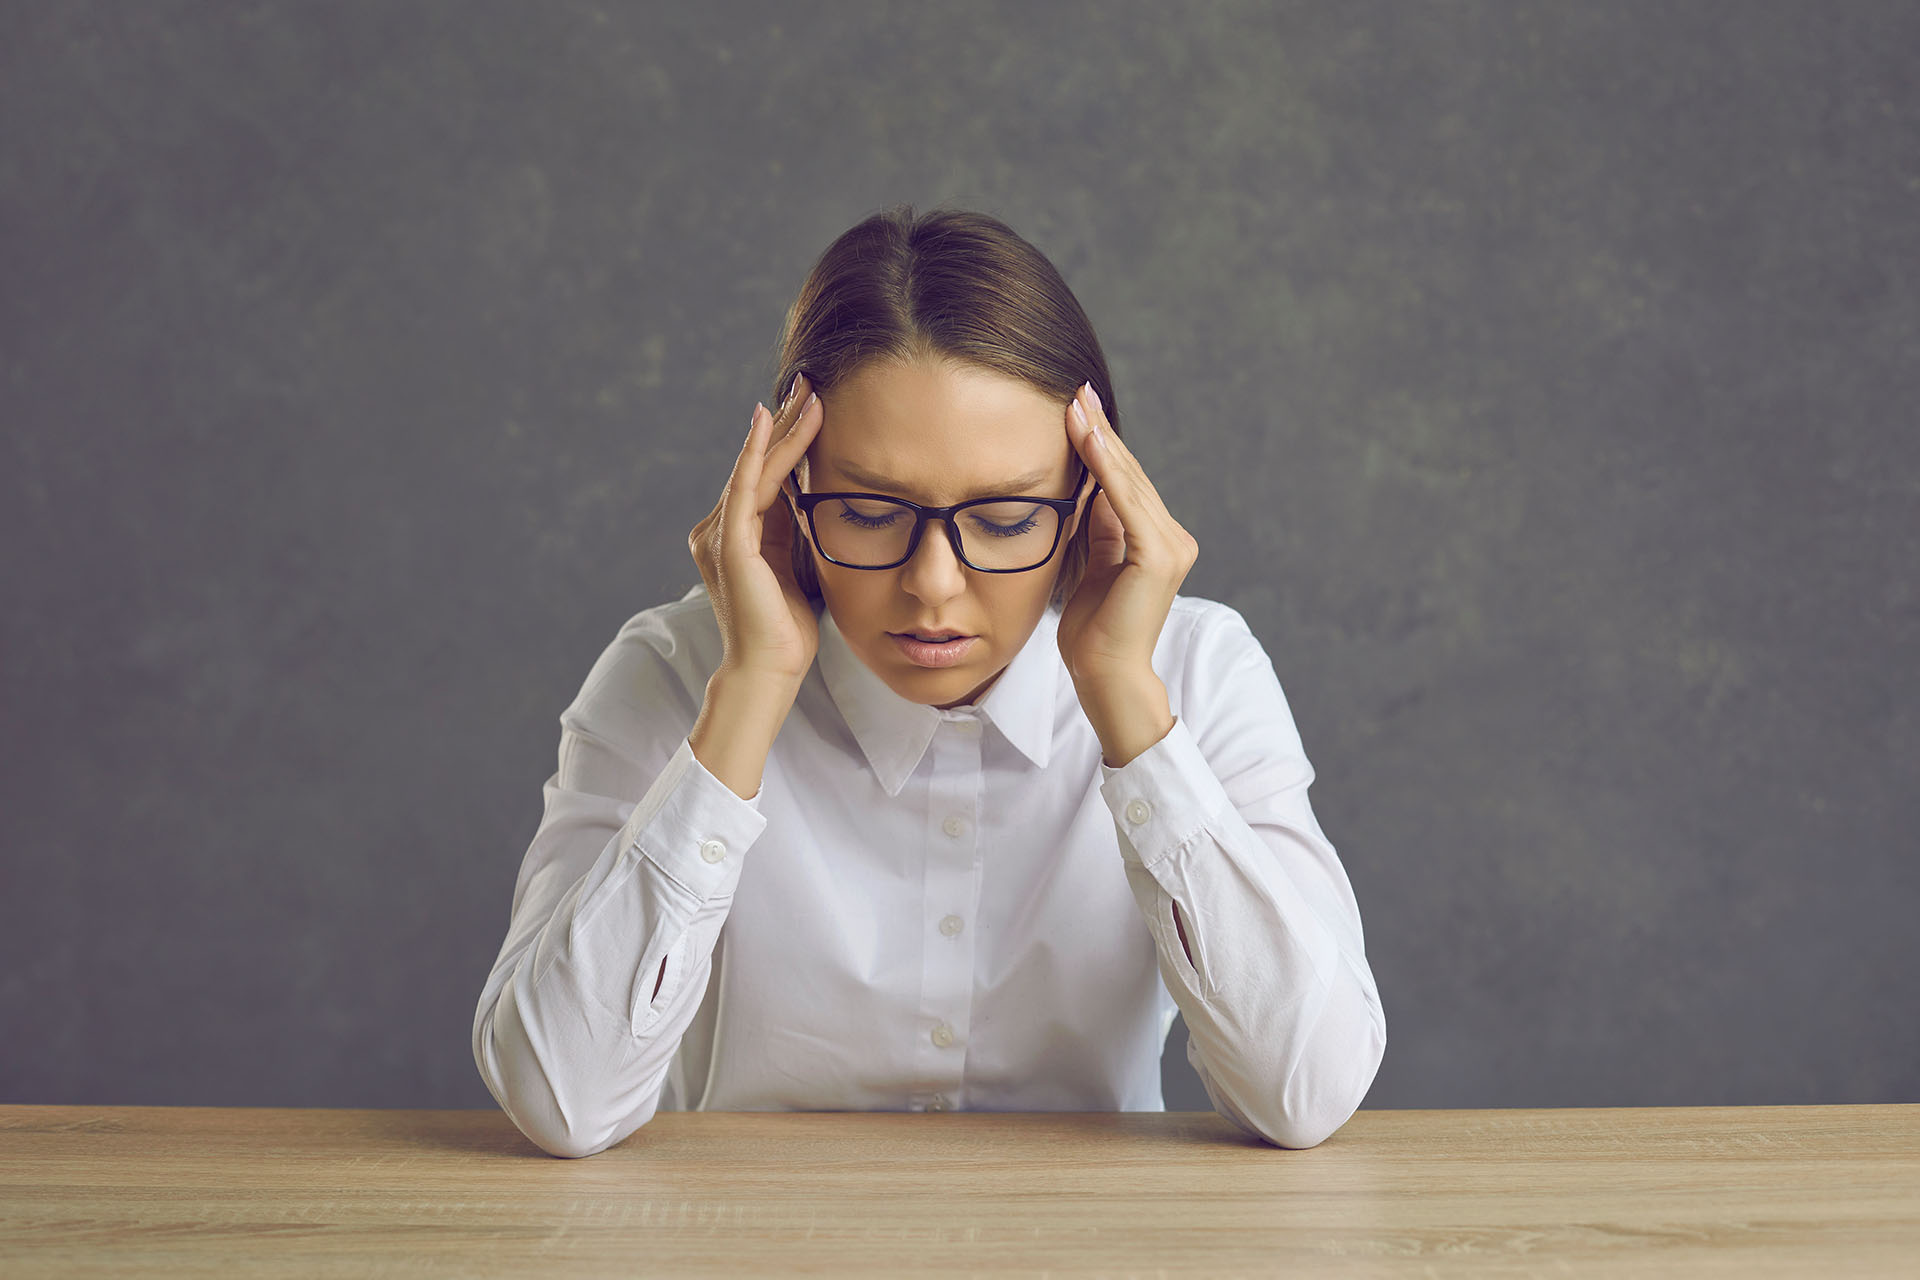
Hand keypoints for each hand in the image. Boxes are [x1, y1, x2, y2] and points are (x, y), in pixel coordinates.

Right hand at [687, 372, 823, 684]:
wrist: (769, 669)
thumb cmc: (786, 626)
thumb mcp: (796, 563)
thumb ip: (794, 527)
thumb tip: (813, 490)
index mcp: (736, 534)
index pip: (766, 475)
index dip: (789, 438)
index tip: (814, 403)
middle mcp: (719, 529)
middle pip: (758, 463)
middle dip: (786, 422)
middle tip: (810, 381)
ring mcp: (721, 535)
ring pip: (756, 468)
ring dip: (783, 429)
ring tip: (807, 393)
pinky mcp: (730, 545)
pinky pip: (745, 487)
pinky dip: (756, 452)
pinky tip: (768, 419)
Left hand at [1057, 381, 1199, 691]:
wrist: (1104, 673)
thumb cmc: (1093, 631)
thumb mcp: (1093, 565)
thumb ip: (1098, 527)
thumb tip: (1088, 487)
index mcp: (1157, 542)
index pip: (1126, 484)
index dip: (1102, 445)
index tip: (1078, 409)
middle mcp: (1172, 539)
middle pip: (1129, 475)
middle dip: (1100, 431)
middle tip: (1077, 391)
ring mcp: (1170, 546)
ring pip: (1128, 482)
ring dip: (1101, 440)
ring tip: (1076, 405)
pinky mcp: (1158, 555)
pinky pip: (1127, 502)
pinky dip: (1107, 468)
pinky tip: (1089, 438)